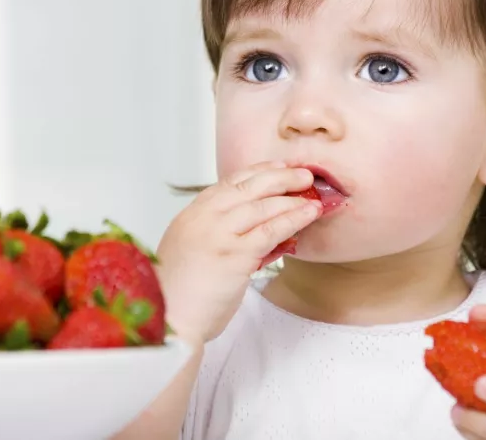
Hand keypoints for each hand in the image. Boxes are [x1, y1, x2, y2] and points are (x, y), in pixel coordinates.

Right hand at [155, 161, 321, 346]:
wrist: (170, 318)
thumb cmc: (181, 293)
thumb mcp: (194, 251)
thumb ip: (220, 235)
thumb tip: (259, 230)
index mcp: (192, 214)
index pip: (230, 183)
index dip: (258, 172)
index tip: (277, 167)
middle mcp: (204, 218)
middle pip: (249, 187)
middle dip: (281, 177)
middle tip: (304, 175)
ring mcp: (219, 234)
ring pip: (263, 205)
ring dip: (293, 198)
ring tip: (314, 196)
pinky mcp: (235, 254)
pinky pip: (271, 230)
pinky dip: (294, 219)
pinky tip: (309, 214)